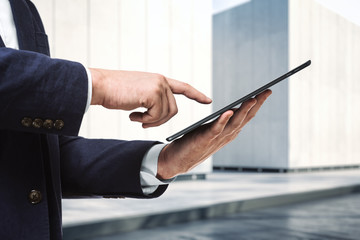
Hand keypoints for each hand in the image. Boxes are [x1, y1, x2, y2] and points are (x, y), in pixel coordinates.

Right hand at [89, 69, 211, 127]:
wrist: (100, 86)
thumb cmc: (115, 91)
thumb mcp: (138, 94)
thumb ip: (152, 100)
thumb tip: (158, 114)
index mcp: (159, 80)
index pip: (183, 87)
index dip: (196, 94)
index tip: (207, 100)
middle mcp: (162, 81)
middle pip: (173, 109)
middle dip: (160, 120)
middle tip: (144, 122)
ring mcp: (158, 86)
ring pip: (167, 114)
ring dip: (151, 121)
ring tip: (136, 118)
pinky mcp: (153, 93)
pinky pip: (157, 116)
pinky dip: (146, 120)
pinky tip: (133, 116)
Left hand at [157, 90, 271, 178]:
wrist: (179, 160)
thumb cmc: (194, 143)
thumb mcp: (212, 130)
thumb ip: (223, 122)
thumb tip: (232, 110)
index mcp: (229, 131)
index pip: (247, 116)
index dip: (257, 103)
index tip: (266, 91)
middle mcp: (227, 135)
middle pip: (245, 118)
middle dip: (257, 104)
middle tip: (266, 91)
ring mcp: (217, 138)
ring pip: (234, 123)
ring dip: (243, 111)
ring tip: (252, 99)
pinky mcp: (205, 139)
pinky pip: (216, 129)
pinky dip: (223, 120)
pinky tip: (227, 111)